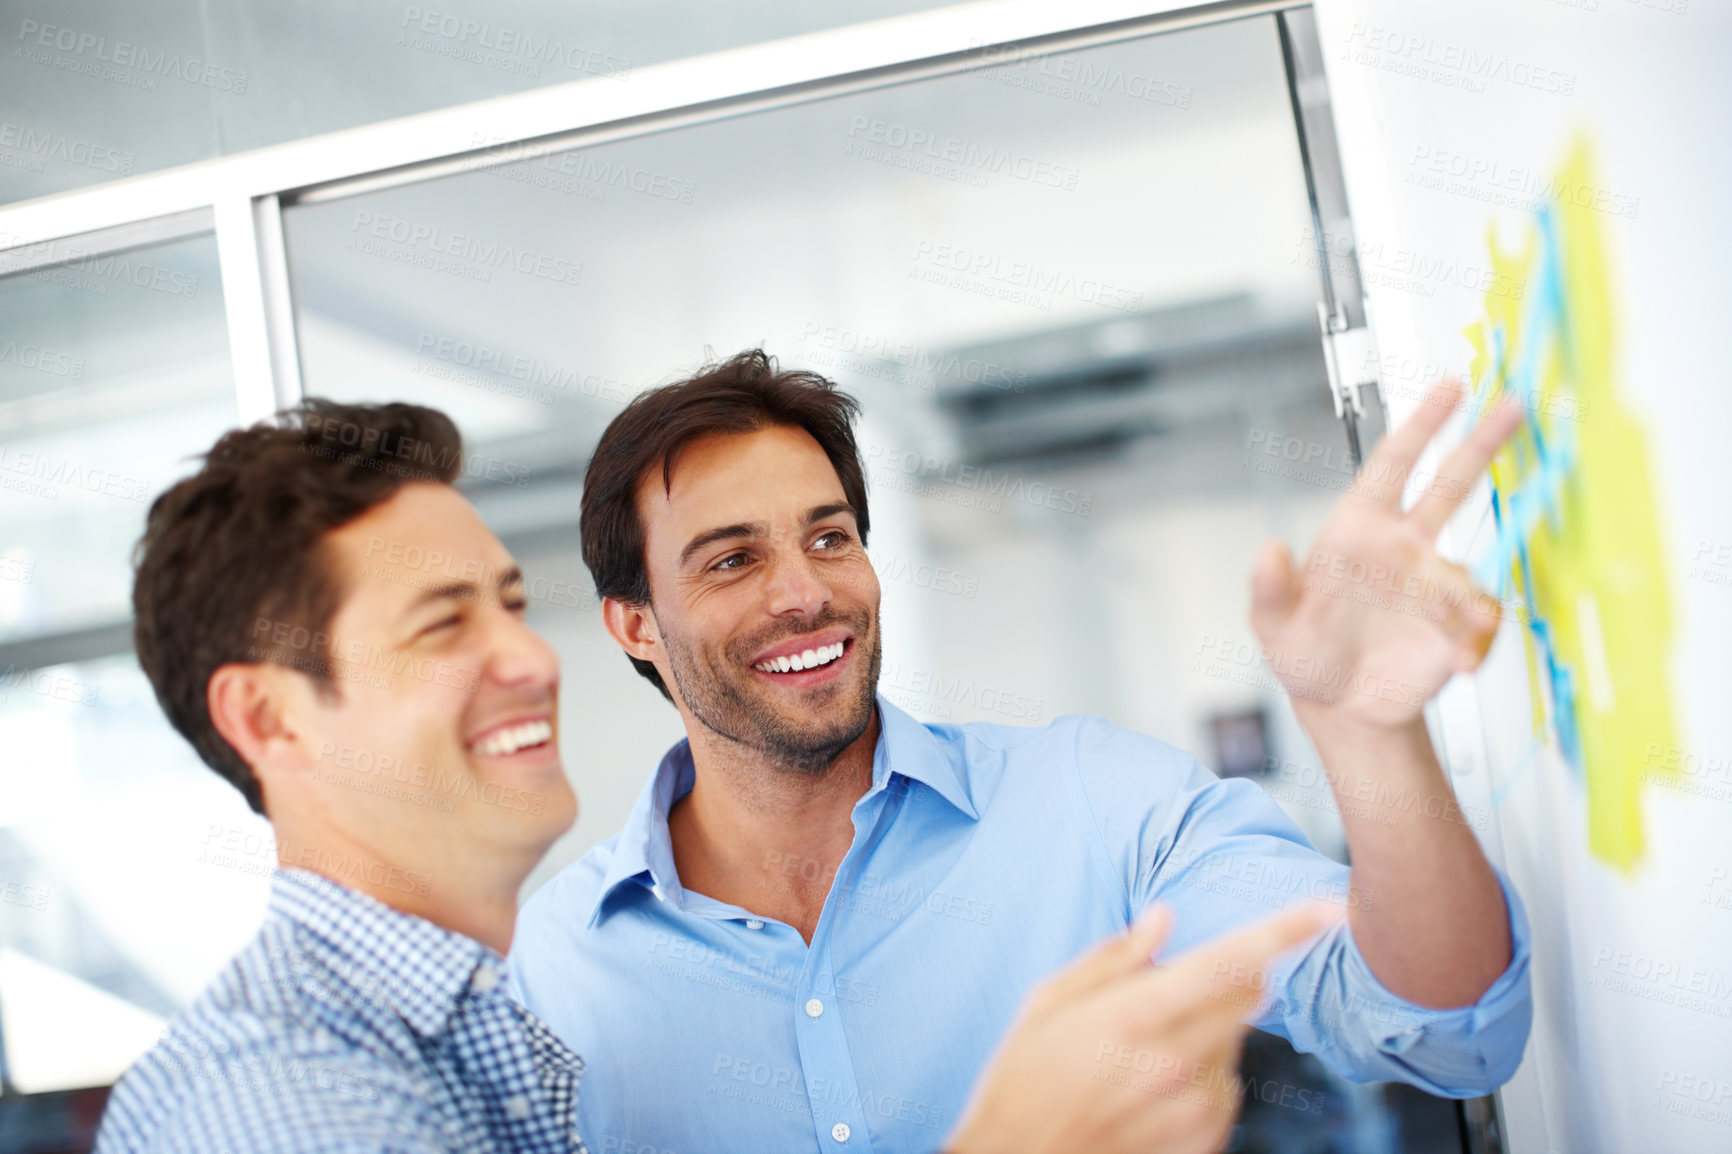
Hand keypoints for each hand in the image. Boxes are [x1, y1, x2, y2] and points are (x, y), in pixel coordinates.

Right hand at [944, 901, 1342, 1153]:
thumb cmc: (1023, 1077)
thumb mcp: (1049, 1003)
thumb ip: (1114, 958)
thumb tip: (1164, 918)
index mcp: (1133, 1018)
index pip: (1228, 963)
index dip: (1284, 931)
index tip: (1330, 908)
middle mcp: (1176, 1064)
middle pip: (1249, 996)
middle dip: (1228, 975)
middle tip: (1165, 991)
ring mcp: (1195, 1111)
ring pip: (1235, 1040)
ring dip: (1207, 1029)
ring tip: (1138, 1055)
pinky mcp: (1205, 1143)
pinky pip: (1228, 1086)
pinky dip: (1203, 1073)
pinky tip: (1150, 1088)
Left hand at [1249, 379, 1524, 732]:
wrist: (1342, 706)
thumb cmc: (1304, 655)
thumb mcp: (1273, 625)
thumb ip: (1270, 590)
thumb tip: (1267, 551)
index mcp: (1360, 530)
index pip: (1394, 465)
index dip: (1421, 424)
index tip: (1450, 387)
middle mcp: (1404, 547)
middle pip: (1451, 483)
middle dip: (1483, 443)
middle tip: (1515, 405)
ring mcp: (1434, 583)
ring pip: (1465, 574)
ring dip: (1466, 602)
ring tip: (1463, 630)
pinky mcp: (1457, 626)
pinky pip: (1479, 626)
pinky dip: (1475, 642)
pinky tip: (1460, 663)